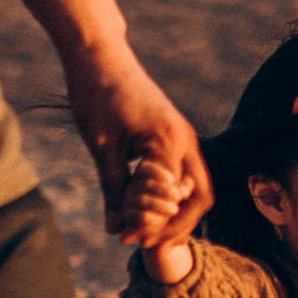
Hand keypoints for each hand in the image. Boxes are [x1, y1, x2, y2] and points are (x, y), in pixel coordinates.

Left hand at [66, 48, 209, 246]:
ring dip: (175, 211)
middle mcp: (185, 140)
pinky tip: (144, 206)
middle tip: (145, 242)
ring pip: (195, 186)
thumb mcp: (101, 148)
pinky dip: (169, 194)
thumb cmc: (97, 95)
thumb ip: (112, 190)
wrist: (99, 56)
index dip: (153, 225)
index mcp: (169, 143)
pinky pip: (183, 173)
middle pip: (201, 197)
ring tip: (145, 229)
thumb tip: (116, 229)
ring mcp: (183, 137)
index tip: (126, 238)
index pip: (174, 200)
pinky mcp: (174, 135)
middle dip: (177, 225)